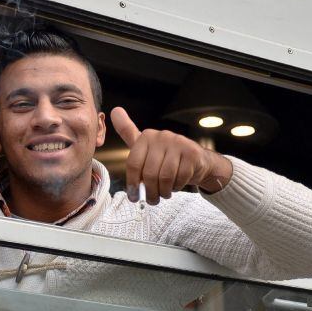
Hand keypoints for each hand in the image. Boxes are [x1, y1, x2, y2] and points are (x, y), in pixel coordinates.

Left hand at [110, 107, 231, 203]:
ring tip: (163, 194)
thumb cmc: (165, 158)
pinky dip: (177, 186)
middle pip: (149, 173)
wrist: (196, 161)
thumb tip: (114, 110)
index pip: (133, 164)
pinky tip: (176, 184)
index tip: (133, 196)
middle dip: (150, 191)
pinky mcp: (192, 153)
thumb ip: (128, 131)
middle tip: (152, 200)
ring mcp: (178, 143)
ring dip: (163, 191)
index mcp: (147, 136)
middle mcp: (162, 136)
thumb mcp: (145, 147)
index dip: (132, 183)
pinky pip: (180, 178)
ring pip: (165, 177)